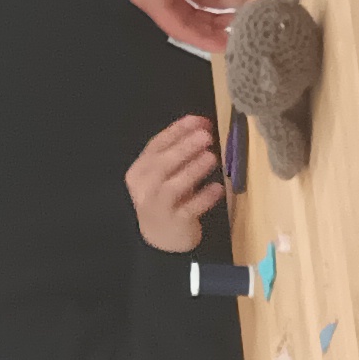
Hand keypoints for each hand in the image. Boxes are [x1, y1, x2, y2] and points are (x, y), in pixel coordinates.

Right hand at [126, 112, 226, 251]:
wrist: (162, 239)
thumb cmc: (167, 198)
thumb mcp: (166, 174)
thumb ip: (179, 150)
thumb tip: (202, 125)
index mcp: (140, 170)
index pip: (156, 145)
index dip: (178, 130)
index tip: (200, 120)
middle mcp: (145, 187)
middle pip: (162, 164)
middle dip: (185, 148)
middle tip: (206, 137)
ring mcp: (158, 206)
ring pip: (174, 186)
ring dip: (194, 170)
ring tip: (212, 157)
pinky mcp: (175, 223)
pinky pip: (190, 208)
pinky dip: (204, 197)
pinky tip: (218, 188)